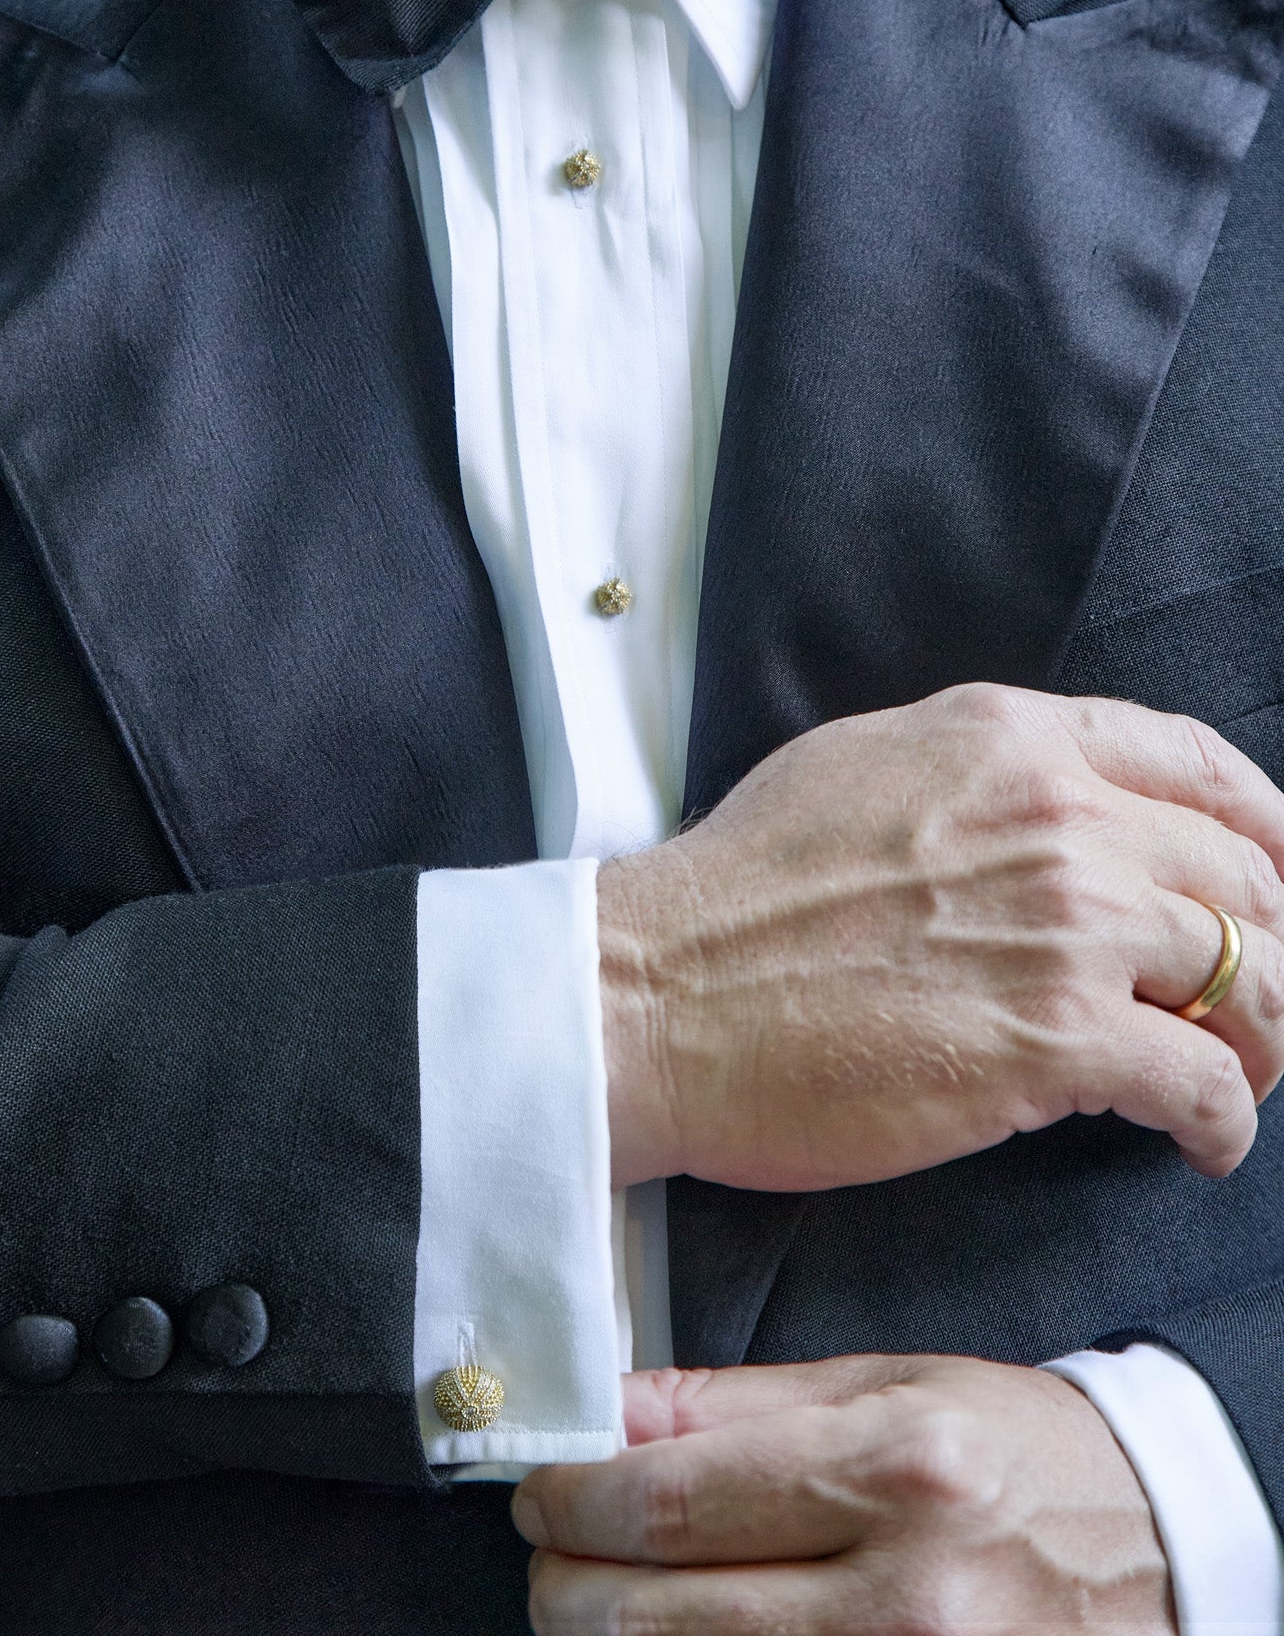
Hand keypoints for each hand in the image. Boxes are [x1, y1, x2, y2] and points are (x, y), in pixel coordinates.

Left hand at [514, 1357, 1175, 1633]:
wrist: (1158, 1547)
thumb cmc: (1015, 1449)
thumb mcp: (888, 1382)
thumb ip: (735, 1403)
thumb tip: (609, 1417)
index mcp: (897, 1471)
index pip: (670, 1501)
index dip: (572, 1496)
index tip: (540, 1484)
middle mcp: (905, 1597)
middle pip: (653, 1615)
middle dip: (565, 1579)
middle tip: (554, 1542)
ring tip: (611, 1588)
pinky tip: (683, 1633)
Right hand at [599, 684, 1283, 1188]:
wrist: (659, 991)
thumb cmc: (739, 892)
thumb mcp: (866, 765)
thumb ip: (986, 774)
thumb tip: (1058, 809)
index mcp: (1013, 740)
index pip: (1201, 766)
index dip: (1265, 830)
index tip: (1276, 878)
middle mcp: (1061, 818)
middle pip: (1247, 876)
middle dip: (1276, 946)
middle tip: (1259, 1003)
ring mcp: (1066, 927)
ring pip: (1256, 978)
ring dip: (1267, 1040)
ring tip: (1243, 1078)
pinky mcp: (1056, 1041)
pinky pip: (1208, 1082)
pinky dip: (1227, 1122)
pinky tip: (1203, 1141)